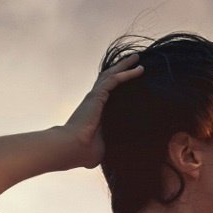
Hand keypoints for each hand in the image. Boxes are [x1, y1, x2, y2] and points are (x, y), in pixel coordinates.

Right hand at [59, 52, 144, 168]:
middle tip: (135, 61)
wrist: (73, 148)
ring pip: (112, 74)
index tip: (129, 78)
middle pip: (110, 78)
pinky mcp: (98, 96)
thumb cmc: (84, 152)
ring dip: (125, 66)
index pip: (108, 93)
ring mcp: (96, 96)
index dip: (118, 83)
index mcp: (96, 110)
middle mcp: (95, 100)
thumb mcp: (104, 146)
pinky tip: (139, 70)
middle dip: (122, 68)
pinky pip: (114, 80)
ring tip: (137, 59)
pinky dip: (126, 74)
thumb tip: (123, 153)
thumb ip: (111, 144)